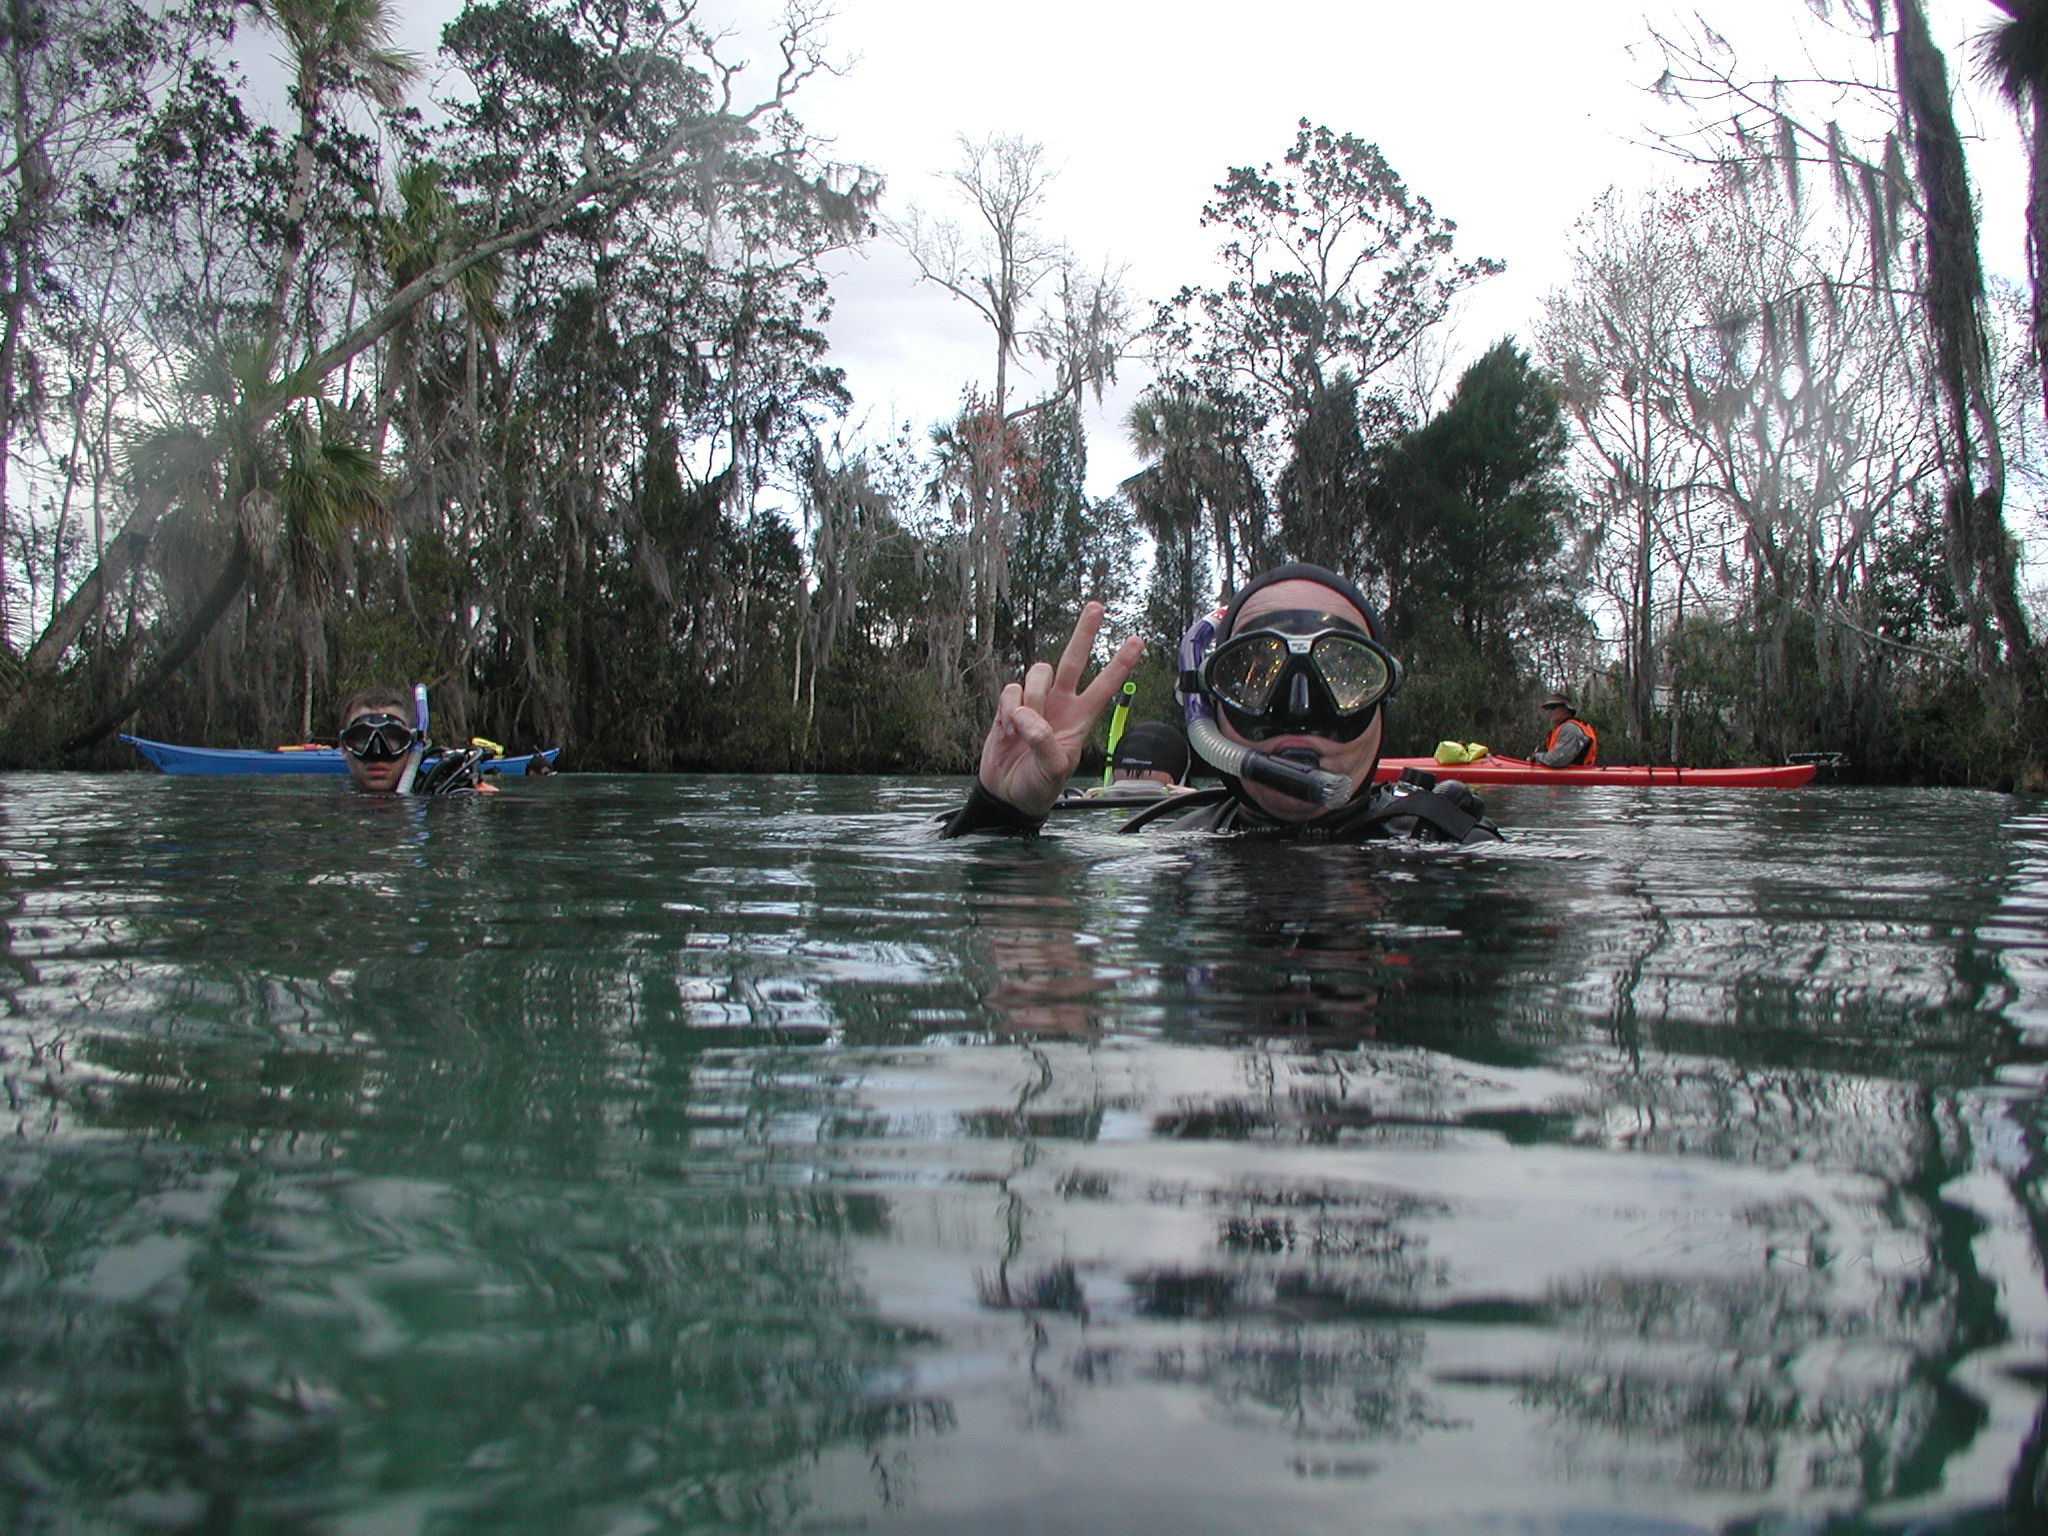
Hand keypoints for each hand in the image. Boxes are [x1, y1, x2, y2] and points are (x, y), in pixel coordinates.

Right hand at [978, 602, 1144, 817]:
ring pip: (1038, 672)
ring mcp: (1035, 703)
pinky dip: (1009, 708)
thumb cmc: (1039, 785)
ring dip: (1032, 695)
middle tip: (1096, 607)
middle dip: (1084, 633)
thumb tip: (1030, 716)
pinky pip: (1011, 690)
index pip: (1105, 686)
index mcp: (1080, 719)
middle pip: (1074, 660)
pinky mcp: (1009, 706)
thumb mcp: (1053, 770)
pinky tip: (1008, 728)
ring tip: (1024, 726)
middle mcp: (1061, 704)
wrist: (1009, 794)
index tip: (1137, 641)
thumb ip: (1045, 743)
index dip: (1121, 664)